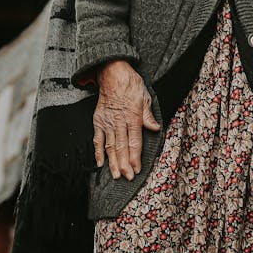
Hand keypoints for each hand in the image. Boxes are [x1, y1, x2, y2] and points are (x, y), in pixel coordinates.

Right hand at [93, 60, 159, 179]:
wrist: (112, 74)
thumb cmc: (130, 85)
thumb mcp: (145, 97)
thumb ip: (148, 115)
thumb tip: (155, 128)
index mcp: (132, 117)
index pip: (134, 142)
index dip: (135, 157)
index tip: (137, 169)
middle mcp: (119, 122)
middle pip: (122, 147)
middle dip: (124, 165)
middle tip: (127, 177)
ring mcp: (107, 122)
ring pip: (110, 146)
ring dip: (112, 162)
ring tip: (115, 175)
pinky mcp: (98, 121)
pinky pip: (98, 139)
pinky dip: (98, 152)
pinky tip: (101, 163)